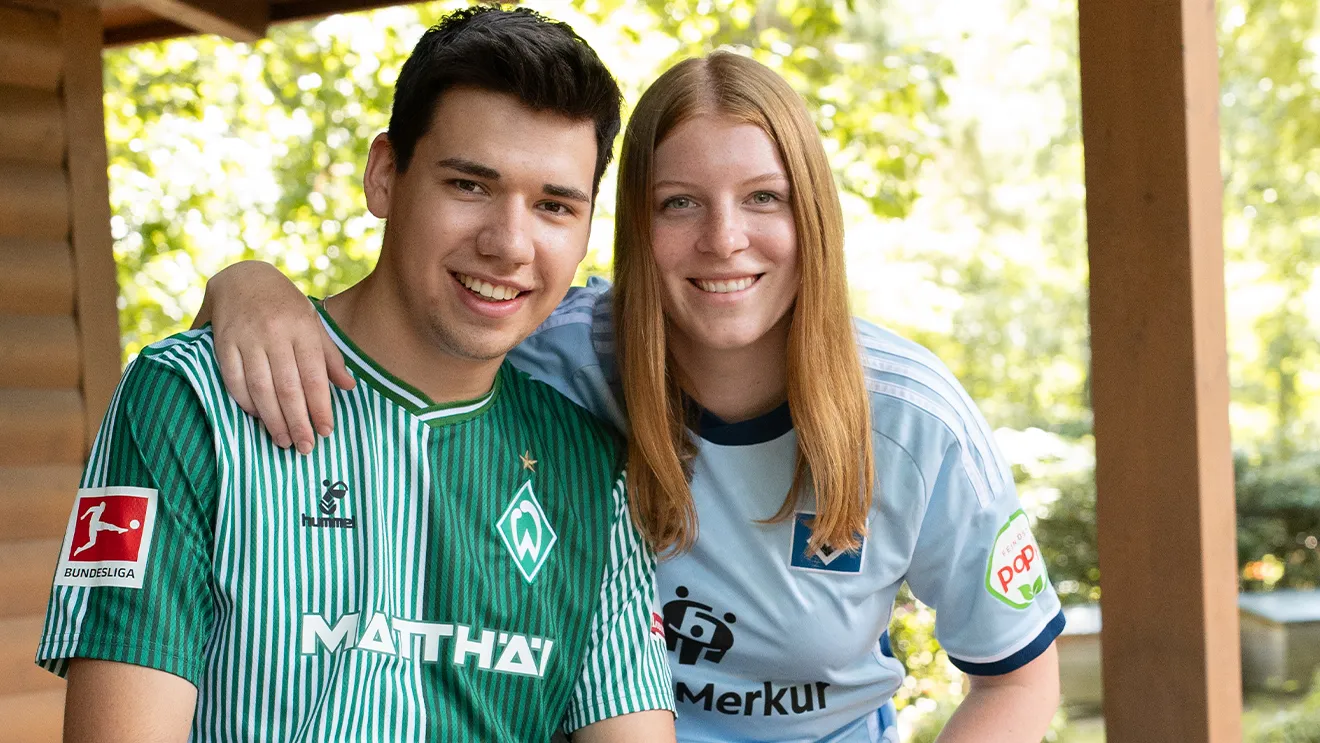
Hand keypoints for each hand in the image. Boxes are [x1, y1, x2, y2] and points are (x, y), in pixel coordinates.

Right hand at [197, 261, 353, 452]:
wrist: (242, 276)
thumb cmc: (285, 305)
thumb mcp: (313, 322)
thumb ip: (330, 355)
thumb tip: (349, 386)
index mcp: (302, 327)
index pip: (314, 375)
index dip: (320, 406)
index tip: (327, 431)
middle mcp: (275, 333)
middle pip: (288, 387)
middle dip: (298, 421)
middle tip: (306, 447)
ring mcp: (246, 338)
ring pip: (261, 388)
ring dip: (273, 419)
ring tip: (284, 441)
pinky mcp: (222, 343)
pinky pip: (234, 380)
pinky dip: (246, 403)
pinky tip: (258, 418)